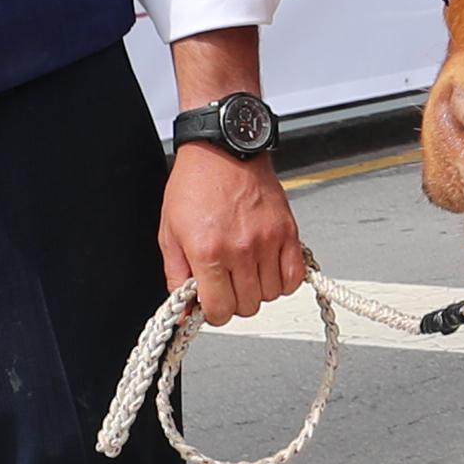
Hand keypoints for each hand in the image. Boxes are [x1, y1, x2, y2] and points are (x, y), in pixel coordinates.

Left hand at [159, 140, 309, 325]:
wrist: (222, 150)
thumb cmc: (195, 185)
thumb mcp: (169, 234)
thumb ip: (176, 277)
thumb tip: (184, 311)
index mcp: (207, 251)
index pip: (219, 310)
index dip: (213, 313)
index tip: (212, 303)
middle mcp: (240, 249)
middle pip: (247, 306)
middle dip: (234, 301)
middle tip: (226, 284)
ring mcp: (268, 241)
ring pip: (271, 295)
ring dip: (258, 290)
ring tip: (246, 272)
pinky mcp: (287, 232)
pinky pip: (294, 277)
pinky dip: (283, 281)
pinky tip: (269, 269)